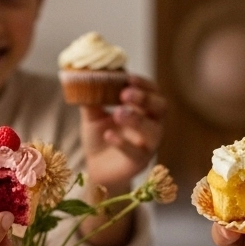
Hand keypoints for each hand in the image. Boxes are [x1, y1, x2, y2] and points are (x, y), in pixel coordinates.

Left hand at [80, 76, 165, 196]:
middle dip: (145, 98)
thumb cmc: (100, 137)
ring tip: (117, 113)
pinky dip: (123, 143)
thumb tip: (83, 79)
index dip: (144, 84)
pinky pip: (137, 153)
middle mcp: (152, 125)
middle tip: (125, 94)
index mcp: (144, 109)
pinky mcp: (140, 162)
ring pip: (154, 131)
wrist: (96, 168)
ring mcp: (148, 145)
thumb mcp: (92, 115)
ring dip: (137, 120)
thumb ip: (91, 99)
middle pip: (161, 108)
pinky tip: (108, 135)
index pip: (153, 91)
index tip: (128, 77)